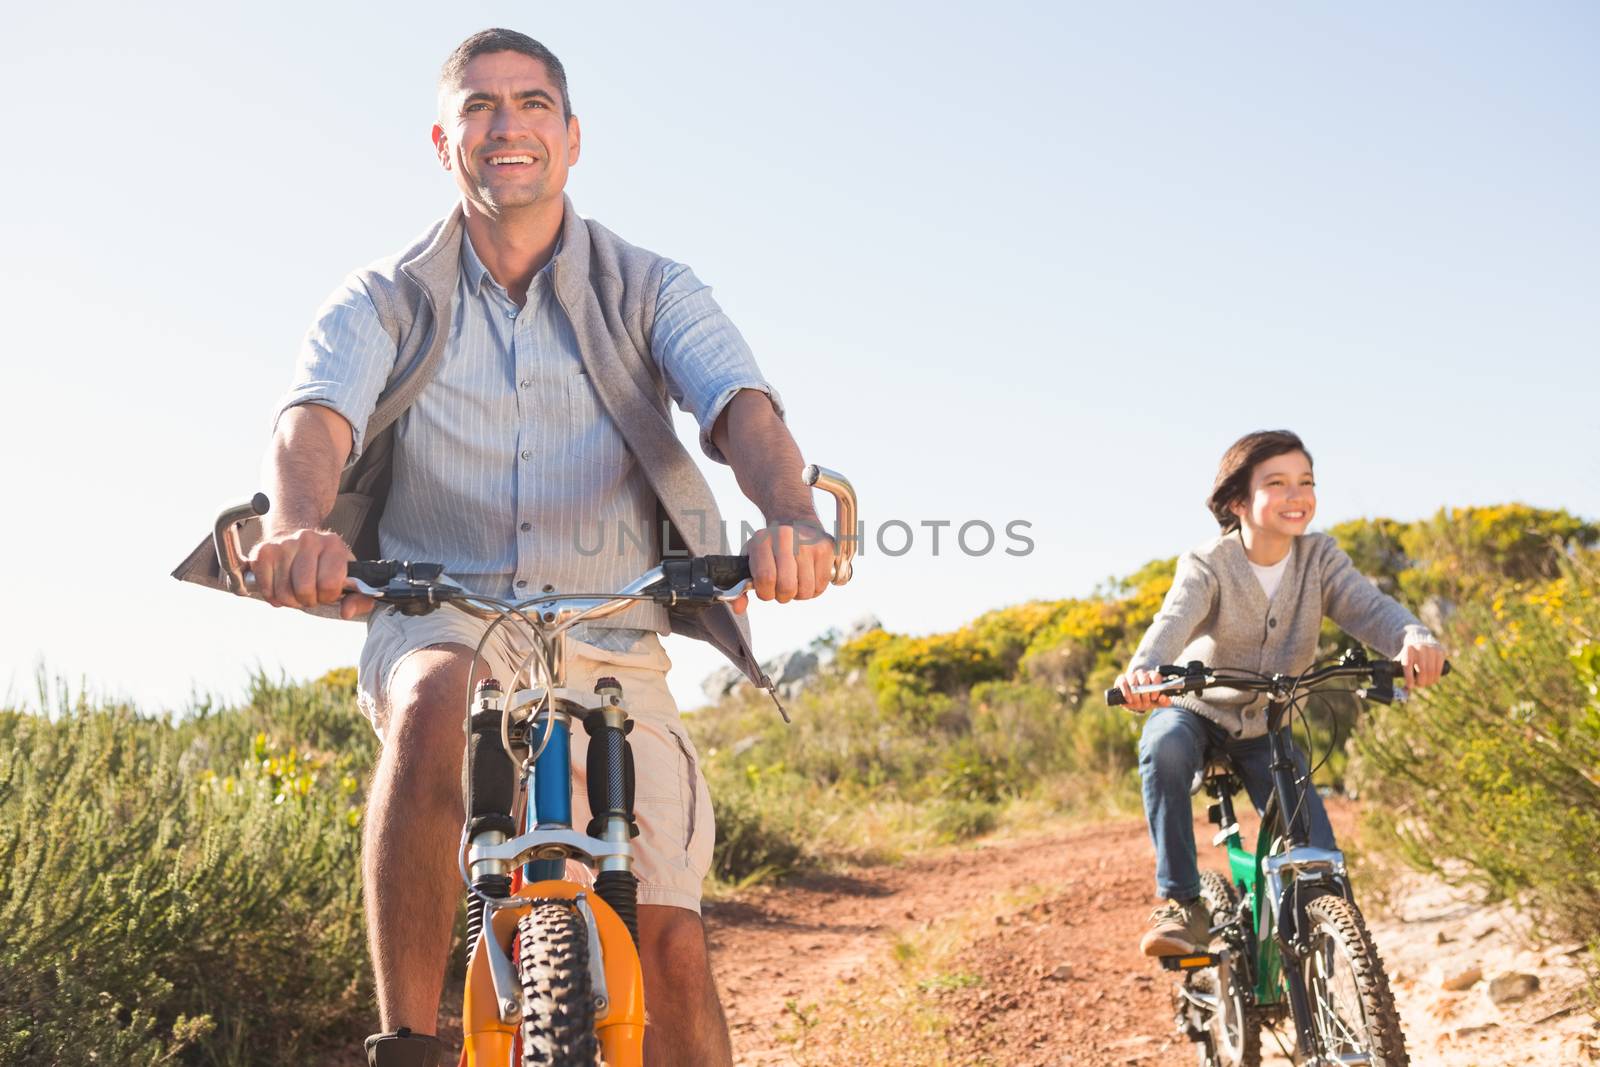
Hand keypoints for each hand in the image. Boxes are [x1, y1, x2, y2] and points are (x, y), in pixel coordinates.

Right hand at [247, 528, 372, 619]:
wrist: (298, 540)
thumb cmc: (326, 565)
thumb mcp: (349, 578)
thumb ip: (358, 599)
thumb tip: (346, 612)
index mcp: (334, 544)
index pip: (329, 584)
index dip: (328, 596)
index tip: (327, 592)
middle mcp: (308, 539)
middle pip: (303, 589)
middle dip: (307, 600)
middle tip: (310, 593)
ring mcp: (283, 544)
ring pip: (283, 592)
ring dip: (290, 600)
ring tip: (296, 589)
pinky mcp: (263, 551)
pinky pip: (266, 588)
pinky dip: (273, 596)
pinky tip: (281, 587)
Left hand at [732, 519, 834, 615]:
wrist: (797, 522)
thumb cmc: (771, 548)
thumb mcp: (751, 559)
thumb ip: (742, 585)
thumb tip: (738, 608)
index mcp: (762, 540)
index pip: (765, 578)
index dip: (765, 592)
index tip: (766, 589)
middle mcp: (786, 537)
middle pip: (787, 587)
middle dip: (782, 596)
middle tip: (781, 587)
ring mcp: (809, 543)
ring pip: (806, 590)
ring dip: (799, 594)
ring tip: (795, 580)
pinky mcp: (827, 549)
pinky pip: (821, 586)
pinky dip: (813, 589)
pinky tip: (807, 576)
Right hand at [1114, 668, 1171, 712]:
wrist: (1135, 702)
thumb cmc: (1148, 700)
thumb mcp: (1158, 702)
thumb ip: (1164, 701)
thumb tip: (1163, 697)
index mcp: (1153, 676)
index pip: (1155, 676)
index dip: (1155, 686)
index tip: (1154, 697)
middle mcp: (1142, 674)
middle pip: (1144, 678)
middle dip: (1145, 694)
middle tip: (1146, 703)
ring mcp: (1131, 675)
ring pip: (1133, 680)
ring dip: (1136, 695)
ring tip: (1138, 703)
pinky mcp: (1121, 679)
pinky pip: (1123, 682)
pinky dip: (1126, 692)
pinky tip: (1130, 700)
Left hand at [1399, 640, 1445, 687]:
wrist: (1420, 639)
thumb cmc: (1409, 654)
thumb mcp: (1402, 659)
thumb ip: (1400, 673)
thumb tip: (1404, 692)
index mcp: (1407, 650)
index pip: (1408, 665)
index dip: (1409, 678)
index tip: (1410, 686)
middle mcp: (1420, 648)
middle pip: (1422, 671)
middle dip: (1421, 682)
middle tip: (1419, 685)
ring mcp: (1431, 649)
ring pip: (1432, 671)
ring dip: (1429, 681)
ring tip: (1425, 683)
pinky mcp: (1440, 652)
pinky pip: (1439, 669)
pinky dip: (1436, 677)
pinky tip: (1433, 680)